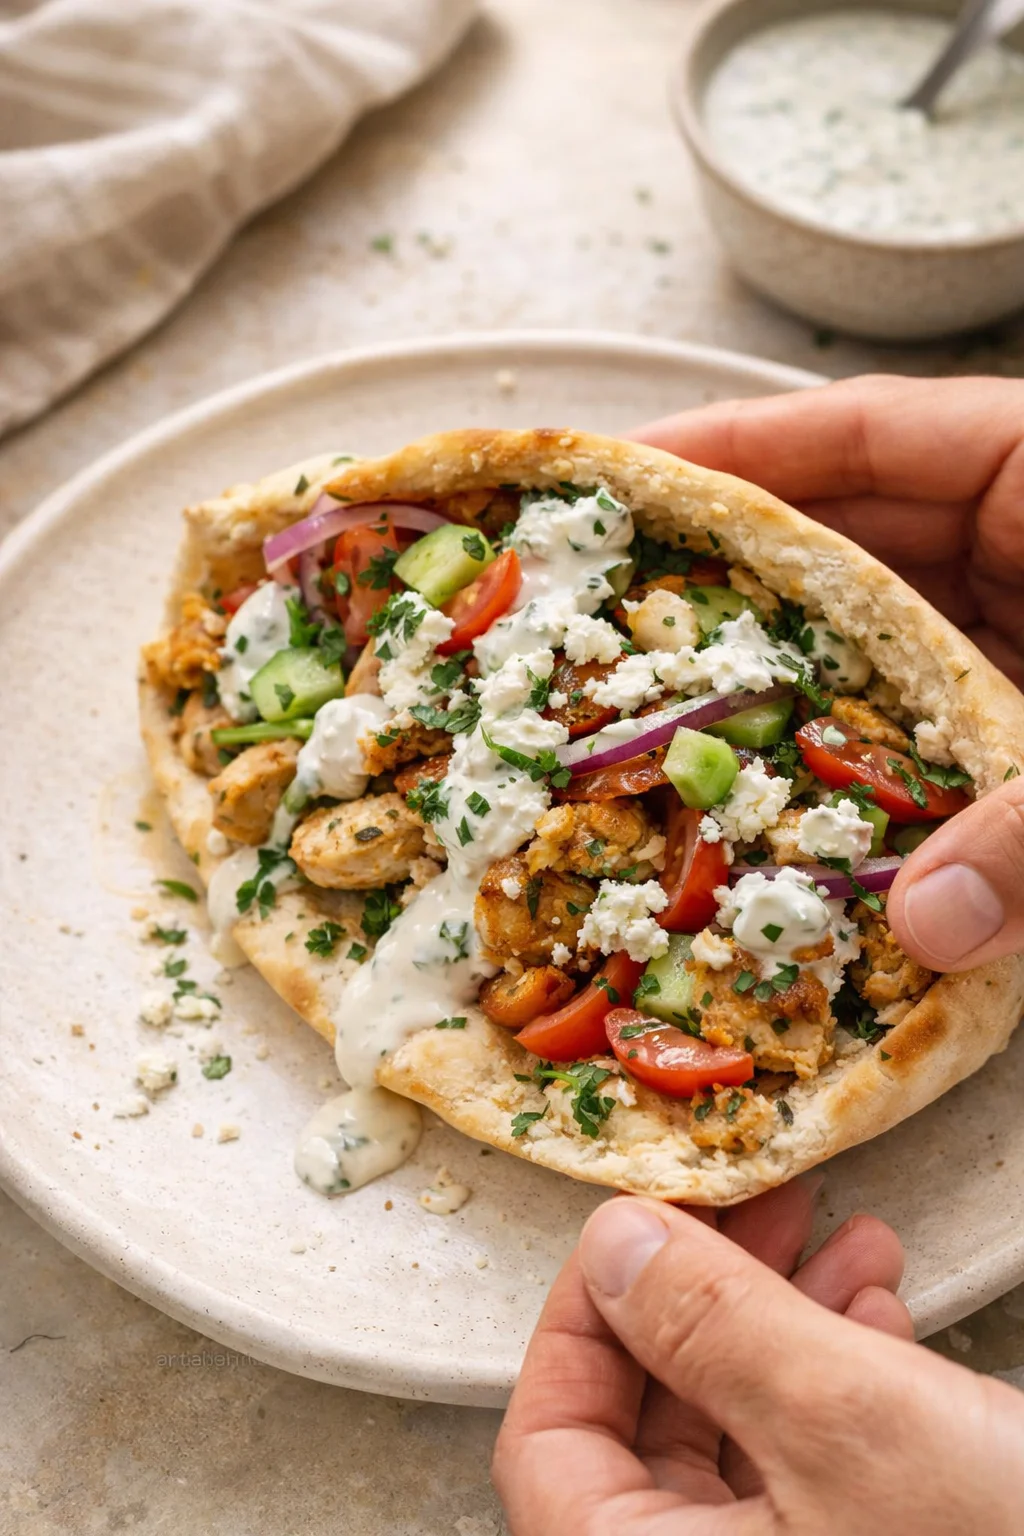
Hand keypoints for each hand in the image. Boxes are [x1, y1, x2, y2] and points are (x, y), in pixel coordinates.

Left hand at [495, 1190, 1023, 1534]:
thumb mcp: (848, 1422)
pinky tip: (883, 1317)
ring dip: (782, 1325)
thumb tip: (615, 1242)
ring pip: (736, 1442)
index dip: (582, 1314)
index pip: (546, 1442)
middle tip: (753, 1208)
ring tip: (847, 1245)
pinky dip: (834, 1386)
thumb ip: (710, 1325)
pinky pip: (806, 1477)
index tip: (636, 1226)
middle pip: (645, 1431)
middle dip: (705, 1299)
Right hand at [630, 375, 1023, 973]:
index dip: (729, 453)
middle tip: (602, 626)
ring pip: (870, 642)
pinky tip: (788, 804)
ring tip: (656, 723)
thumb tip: (927, 927)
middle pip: (841, 539)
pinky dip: (857, 760)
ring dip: (777, 683)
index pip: (859, 434)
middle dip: (725, 582)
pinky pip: (920, 724)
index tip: (617, 485)